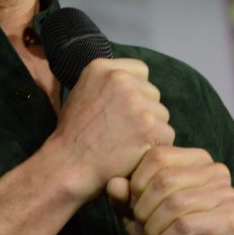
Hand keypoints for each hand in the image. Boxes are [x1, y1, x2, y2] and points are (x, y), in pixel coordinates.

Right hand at [47, 58, 173, 200]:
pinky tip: (134, 154)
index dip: (136, 91)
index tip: (123, 109)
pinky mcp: (148, 126)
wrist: (67, 166)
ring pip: (162, 114)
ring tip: (125, 143)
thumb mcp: (82, 94)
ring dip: (151, 130)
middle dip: (144, 111)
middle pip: (153, 93)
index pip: (141, 70)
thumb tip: (134, 82)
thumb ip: (108, 83)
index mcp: (102, 68)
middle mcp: (120, 80)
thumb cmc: (73, 136)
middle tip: (122, 131)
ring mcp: (135, 102)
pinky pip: (166, 135)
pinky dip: (155, 147)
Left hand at [106, 145, 233, 234]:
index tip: (136, 206)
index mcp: (197, 160)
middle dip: (145, 209)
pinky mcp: (228, 223)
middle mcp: (216, 172)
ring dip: (155, 228)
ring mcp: (226, 196)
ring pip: (174, 204)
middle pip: (164, 179)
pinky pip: (185, 226)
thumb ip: (125, 198)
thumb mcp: (140, 216)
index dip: (137, 182)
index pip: (158, 155)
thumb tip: (114, 183)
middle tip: (146, 229)